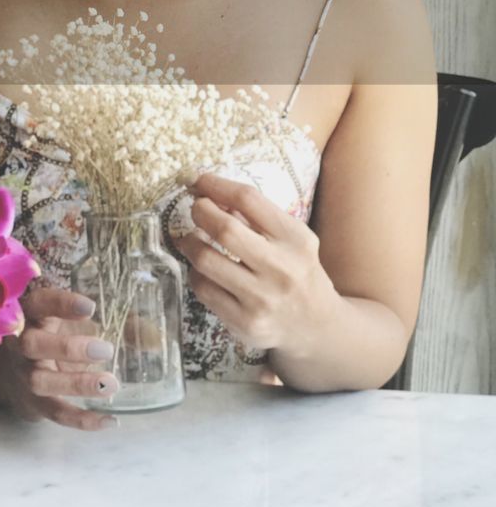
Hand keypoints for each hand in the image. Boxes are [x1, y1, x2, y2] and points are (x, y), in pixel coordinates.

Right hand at [0, 287, 119, 429]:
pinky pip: (55, 413)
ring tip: (111, 384)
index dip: (60, 304)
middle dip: (68, 348)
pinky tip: (110, 420)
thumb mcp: (71, 323)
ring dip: (76, 383)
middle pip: (33, 344)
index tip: (90, 308)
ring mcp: (24, 375)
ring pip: (41, 381)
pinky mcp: (33, 403)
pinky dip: (81, 420)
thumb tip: (155, 339)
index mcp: (31, 315)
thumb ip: (110, 326)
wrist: (13, 374)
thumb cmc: (53, 338)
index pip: (39, 304)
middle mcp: (21, 344)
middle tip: (106, 350)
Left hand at [173, 173, 340, 353]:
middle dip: (200, 211)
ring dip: (190, 243)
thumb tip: (207, 190)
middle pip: (225, 228)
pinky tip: (203, 270)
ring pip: (205, 259)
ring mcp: (263, 299)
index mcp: (296, 240)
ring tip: (193, 239)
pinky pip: (203, 288)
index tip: (199, 180)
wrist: (318, 326)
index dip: (216, 184)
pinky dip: (196, 273)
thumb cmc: (296, 272)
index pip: (249, 199)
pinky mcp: (245, 322)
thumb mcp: (291, 240)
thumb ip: (256, 217)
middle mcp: (282, 269)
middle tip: (196, 209)